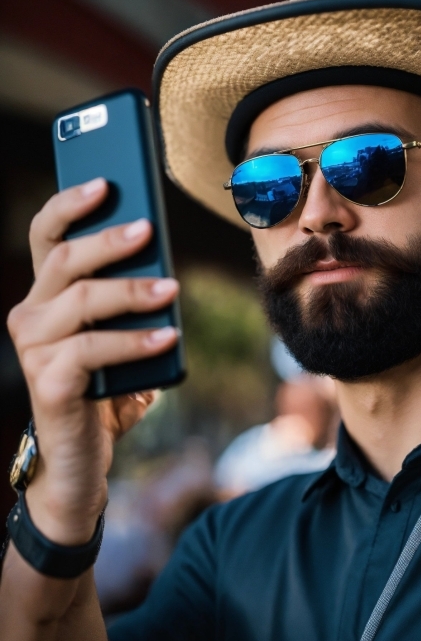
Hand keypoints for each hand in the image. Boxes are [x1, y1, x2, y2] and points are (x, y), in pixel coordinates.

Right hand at [7, 178, 178, 544]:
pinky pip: (94, 350)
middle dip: (107, 240)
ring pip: (82, 300)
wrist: (83, 457)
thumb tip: (164, 268)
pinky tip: (168, 335)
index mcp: (45, 296)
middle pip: (64, 260)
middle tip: (147, 229)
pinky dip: (136, 341)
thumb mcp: (119, 336)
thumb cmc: (104, 387)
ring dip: (131, 290)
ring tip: (170, 288)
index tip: (106, 182)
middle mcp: (29, 315)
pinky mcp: (50, 383)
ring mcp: (34, 350)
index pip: (46, 236)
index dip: (70, 204)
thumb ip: (130, 302)